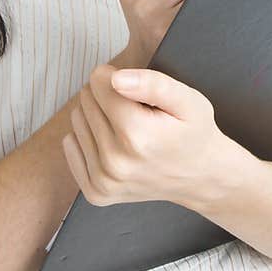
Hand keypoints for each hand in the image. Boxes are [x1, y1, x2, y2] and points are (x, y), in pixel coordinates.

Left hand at [62, 62, 259, 211]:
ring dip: (99, 117)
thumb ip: (153, 83)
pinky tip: (114, 144)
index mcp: (137, 134)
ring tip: (130, 129)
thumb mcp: (188, 100)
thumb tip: (116, 79)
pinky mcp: (96, 192)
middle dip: (109, 96)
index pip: (98, 82)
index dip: (118, 78)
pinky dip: (88, 138)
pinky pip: (70, 146)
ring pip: (77, 120)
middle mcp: (115, 161)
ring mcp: (104, 181)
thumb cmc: (195, 134)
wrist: (202, 178)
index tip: (138, 91)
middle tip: (138, 112)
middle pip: (86, 100)